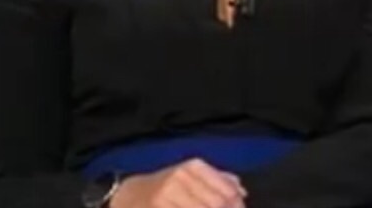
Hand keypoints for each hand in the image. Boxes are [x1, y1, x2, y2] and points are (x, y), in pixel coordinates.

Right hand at [110, 158, 245, 207]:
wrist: (130, 195)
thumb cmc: (166, 187)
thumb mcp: (190, 175)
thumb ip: (219, 180)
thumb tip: (241, 191)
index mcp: (193, 167)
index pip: (227, 191)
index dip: (237, 206)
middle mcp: (180, 178)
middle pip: (218, 204)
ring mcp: (167, 196)